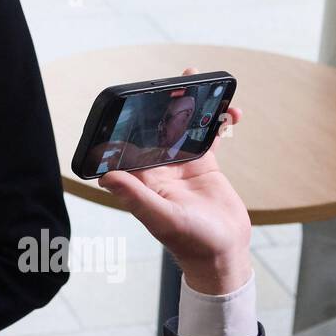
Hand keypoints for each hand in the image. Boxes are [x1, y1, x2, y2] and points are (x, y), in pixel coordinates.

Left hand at [97, 67, 250, 294]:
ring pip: (183, 128)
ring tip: (202, 83)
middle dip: (165, 104)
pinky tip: (230, 112)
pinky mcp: (204, 167)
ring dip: (192, 107)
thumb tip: (106, 177)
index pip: (130, 141)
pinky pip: (208, 137)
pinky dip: (218, 124)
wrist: (223, 256)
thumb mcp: (162, 218)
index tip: (138, 96)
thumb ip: (136, 196)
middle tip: (174, 80)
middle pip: (157, 128)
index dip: (132, 119)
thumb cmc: (190, 243)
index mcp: (142, 178)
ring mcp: (181, 165)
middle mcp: (158, 168)